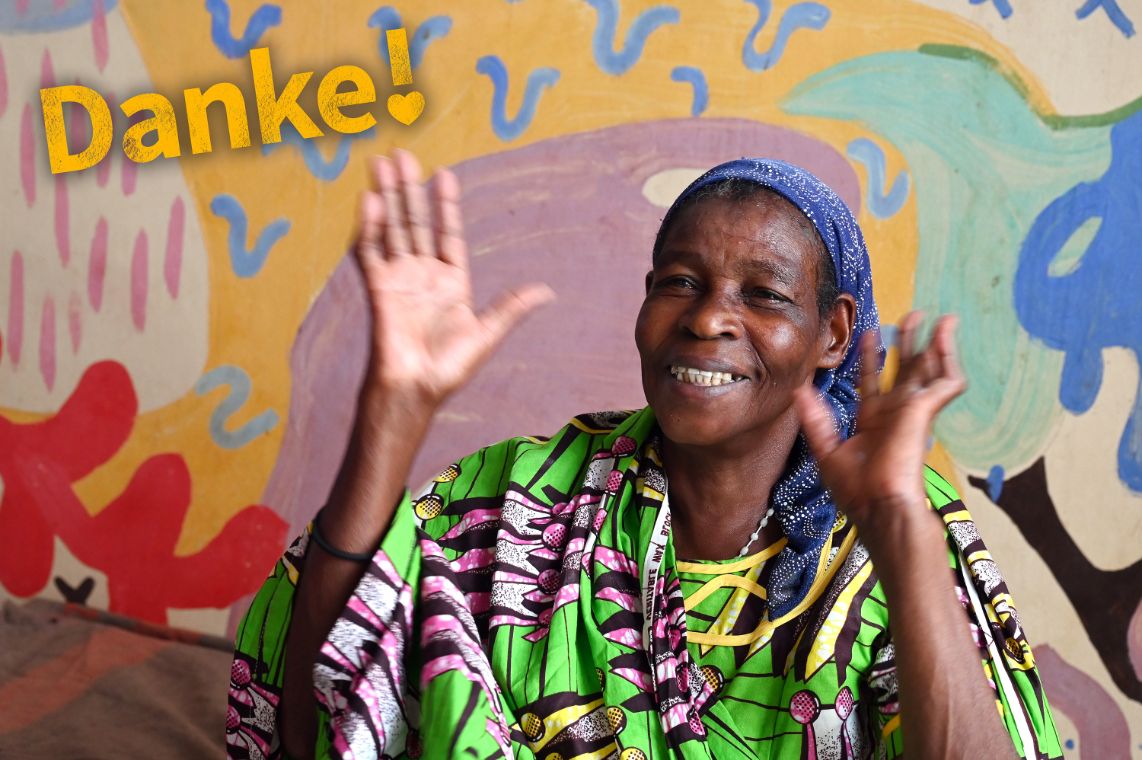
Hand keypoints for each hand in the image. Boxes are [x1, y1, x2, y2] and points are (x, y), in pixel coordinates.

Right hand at [353, 150, 554, 414]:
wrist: (416, 389)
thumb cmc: (450, 368)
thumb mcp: (487, 334)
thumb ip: (511, 308)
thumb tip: (546, 291)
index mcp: (452, 281)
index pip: (448, 233)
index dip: (446, 205)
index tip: (444, 174)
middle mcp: (424, 275)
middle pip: (416, 222)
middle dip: (410, 189)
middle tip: (402, 155)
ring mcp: (400, 279)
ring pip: (393, 229)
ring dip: (388, 197)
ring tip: (382, 164)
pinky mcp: (379, 289)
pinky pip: (371, 252)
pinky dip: (370, 227)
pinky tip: (370, 200)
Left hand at [792, 312, 965, 531]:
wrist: (878, 506)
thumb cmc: (857, 491)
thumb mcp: (827, 450)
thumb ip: (815, 418)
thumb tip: (798, 390)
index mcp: (874, 421)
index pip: (873, 381)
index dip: (870, 357)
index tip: (868, 334)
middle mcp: (896, 413)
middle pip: (905, 370)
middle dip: (908, 343)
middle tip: (911, 316)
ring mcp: (913, 412)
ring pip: (929, 370)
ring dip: (935, 343)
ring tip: (939, 318)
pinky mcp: (925, 412)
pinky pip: (945, 382)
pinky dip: (948, 359)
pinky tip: (944, 338)